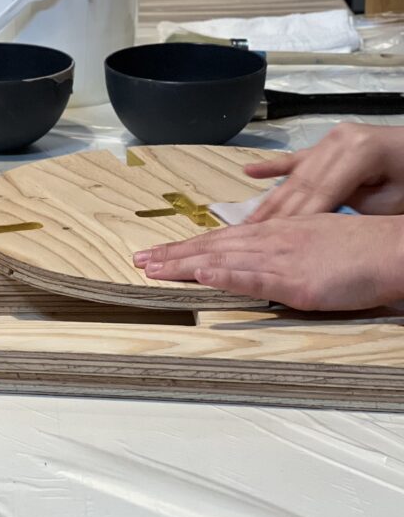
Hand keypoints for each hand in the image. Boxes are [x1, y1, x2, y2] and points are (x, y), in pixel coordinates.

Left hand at [133, 214, 403, 310]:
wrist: (392, 249)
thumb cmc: (357, 248)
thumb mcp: (310, 241)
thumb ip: (279, 251)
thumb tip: (253, 260)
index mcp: (273, 234)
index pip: (219, 241)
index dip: (185, 247)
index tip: (156, 253)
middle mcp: (270, 242)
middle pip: (211, 247)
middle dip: (172, 255)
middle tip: (138, 261)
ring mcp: (282, 261)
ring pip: (223, 260)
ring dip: (185, 264)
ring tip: (153, 267)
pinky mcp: (297, 282)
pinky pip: (255, 278)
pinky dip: (226, 274)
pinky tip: (202, 273)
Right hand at [246, 124, 403, 221]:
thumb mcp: (391, 203)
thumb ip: (353, 209)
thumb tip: (316, 221)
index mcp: (359, 153)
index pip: (319, 193)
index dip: (296, 220)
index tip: (272, 241)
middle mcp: (340, 141)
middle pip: (301, 184)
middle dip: (274, 213)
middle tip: (247, 235)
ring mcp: (333, 139)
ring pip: (296, 175)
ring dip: (271, 200)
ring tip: (247, 220)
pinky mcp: (331, 143)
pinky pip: (297, 159)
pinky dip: (273, 168)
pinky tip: (249, 173)